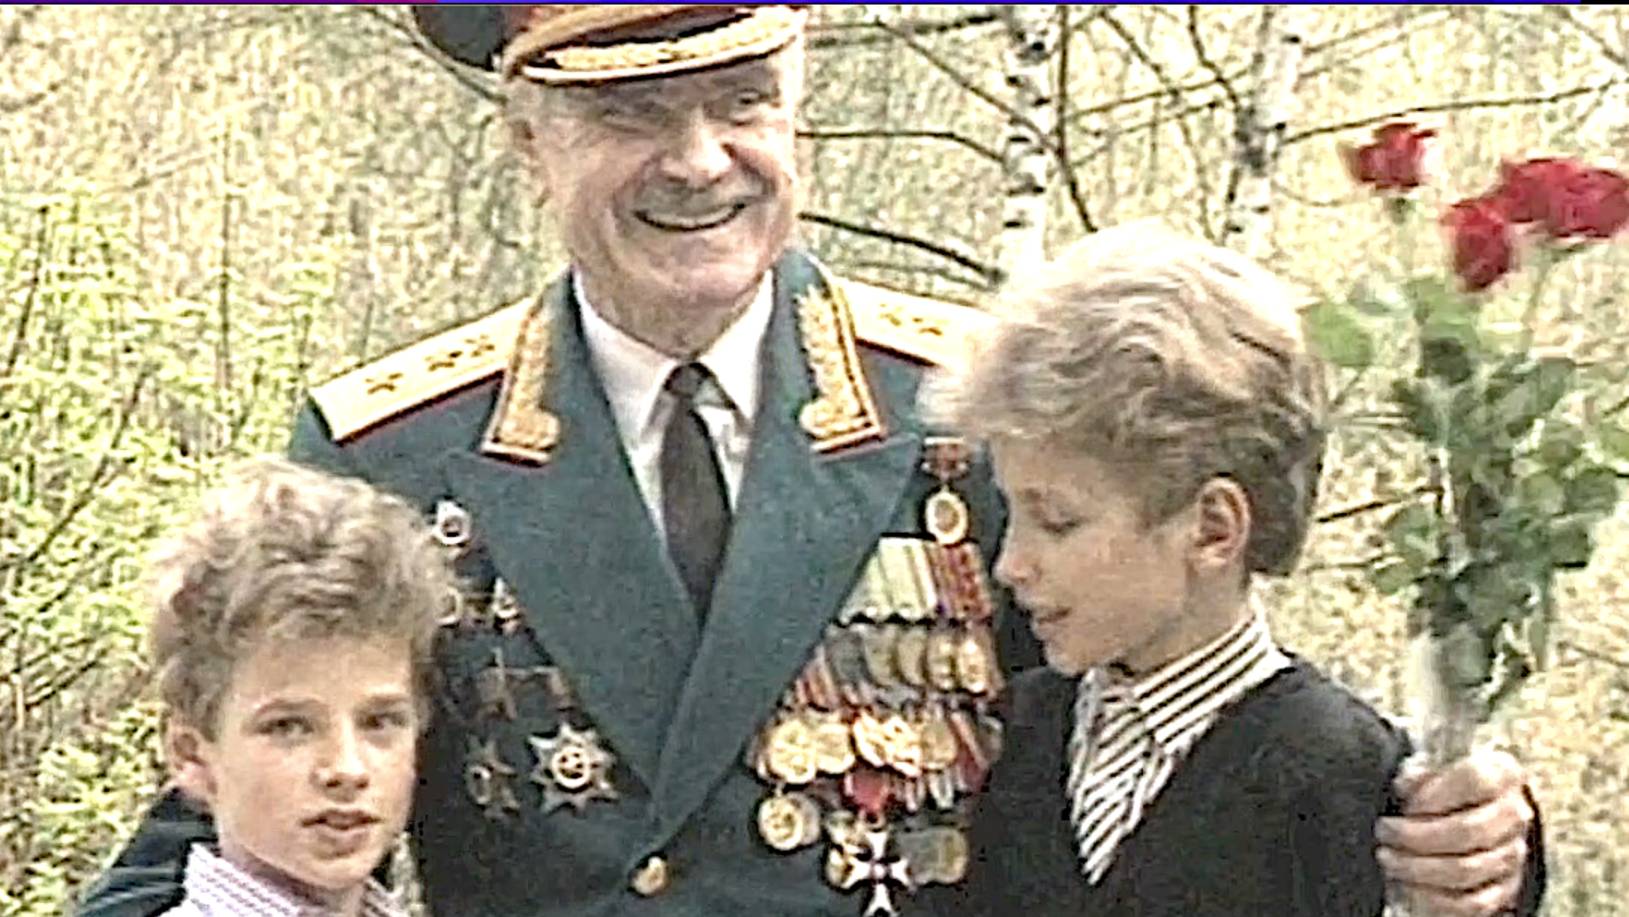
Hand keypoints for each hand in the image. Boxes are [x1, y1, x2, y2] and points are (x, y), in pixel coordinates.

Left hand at [1375, 748, 1532, 915]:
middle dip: (1415, 835)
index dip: (1434, 794)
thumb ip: (1418, 772)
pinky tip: (1407, 884)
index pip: (1475, 780)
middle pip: (1468, 830)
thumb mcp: (1429, 766)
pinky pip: (1472, 903)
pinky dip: (1434, 897)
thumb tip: (1406, 786)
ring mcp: (1513, 853)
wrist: (1469, 810)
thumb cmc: (1442, 785)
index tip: (1405, 804)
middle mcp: (1515, 813)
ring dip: (1417, 868)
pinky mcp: (1506, 888)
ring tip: (1388, 858)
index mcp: (1502, 773)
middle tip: (1385, 833)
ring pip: (1466, 869)